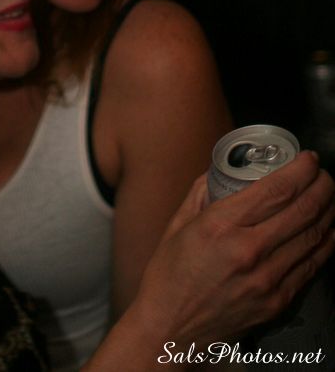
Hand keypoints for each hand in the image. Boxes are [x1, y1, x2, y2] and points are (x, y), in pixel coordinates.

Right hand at [132, 151, 334, 349]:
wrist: (171, 330)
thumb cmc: (169, 275)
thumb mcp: (177, 224)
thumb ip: (201, 193)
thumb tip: (222, 172)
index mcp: (220, 225)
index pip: (276, 190)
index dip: (301, 170)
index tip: (308, 158)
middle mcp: (249, 250)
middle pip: (303, 210)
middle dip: (322, 185)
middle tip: (323, 174)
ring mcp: (267, 279)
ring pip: (314, 237)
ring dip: (328, 211)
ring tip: (328, 196)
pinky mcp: (277, 302)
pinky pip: (311, 266)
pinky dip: (325, 243)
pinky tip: (326, 230)